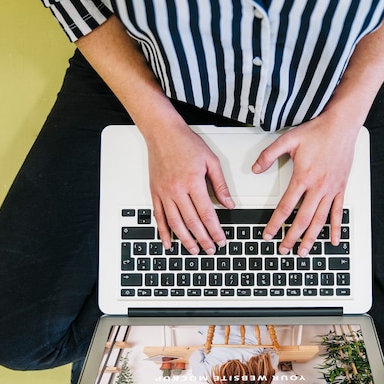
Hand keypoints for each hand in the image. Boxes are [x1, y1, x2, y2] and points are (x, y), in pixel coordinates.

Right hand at [145, 123, 234, 253]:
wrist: (162, 132)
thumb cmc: (186, 143)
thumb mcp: (211, 161)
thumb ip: (220, 184)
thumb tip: (229, 203)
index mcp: (193, 182)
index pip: (207, 213)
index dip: (215, 230)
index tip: (221, 240)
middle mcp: (177, 190)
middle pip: (192, 222)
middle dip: (203, 239)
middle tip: (211, 250)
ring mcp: (164, 192)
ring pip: (175, 223)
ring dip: (185, 240)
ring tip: (194, 250)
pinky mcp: (155, 192)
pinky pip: (158, 216)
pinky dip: (163, 231)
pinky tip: (168, 242)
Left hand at [252, 114, 360, 255]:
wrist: (342, 125)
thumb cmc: (317, 131)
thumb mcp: (288, 140)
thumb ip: (269, 155)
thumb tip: (255, 169)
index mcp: (303, 177)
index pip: (285, 207)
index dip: (275, 224)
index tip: (268, 235)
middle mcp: (318, 187)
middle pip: (302, 219)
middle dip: (292, 237)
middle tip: (283, 249)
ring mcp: (331, 189)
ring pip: (320, 220)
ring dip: (311, 238)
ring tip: (303, 251)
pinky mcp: (341, 188)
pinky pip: (339, 212)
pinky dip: (335, 228)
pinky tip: (332, 241)